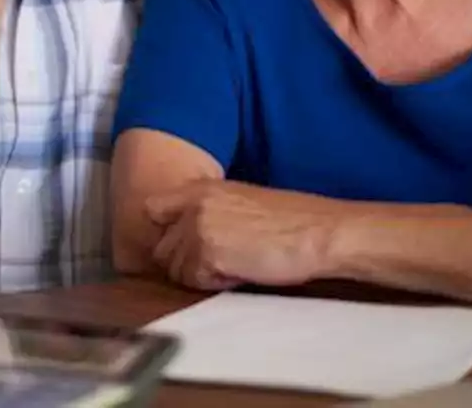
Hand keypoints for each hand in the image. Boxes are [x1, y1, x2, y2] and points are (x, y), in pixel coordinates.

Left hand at [145, 181, 336, 291]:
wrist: (319, 232)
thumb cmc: (291, 222)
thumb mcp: (240, 202)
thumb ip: (206, 213)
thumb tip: (183, 241)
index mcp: (200, 188)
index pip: (152, 208)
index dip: (164, 233)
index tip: (182, 247)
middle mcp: (192, 204)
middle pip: (161, 247)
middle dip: (183, 262)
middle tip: (218, 264)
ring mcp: (197, 228)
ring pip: (175, 269)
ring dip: (200, 275)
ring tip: (235, 266)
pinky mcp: (207, 253)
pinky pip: (194, 281)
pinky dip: (214, 284)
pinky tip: (240, 273)